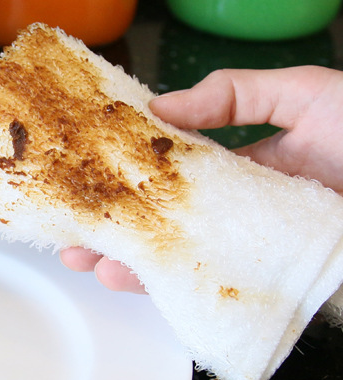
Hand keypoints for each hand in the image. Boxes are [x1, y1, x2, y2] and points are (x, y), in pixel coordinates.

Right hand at [61, 65, 342, 290]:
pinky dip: (171, 286)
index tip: (89, 175)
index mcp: (251, 165)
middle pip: (168, 219)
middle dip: (116, 224)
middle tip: (71, 229)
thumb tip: (162, 105)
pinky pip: (215, 285)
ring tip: (83, 257)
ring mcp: (256, 249)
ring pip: (182, 256)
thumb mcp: (308, 93)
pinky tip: (133, 280)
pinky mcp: (273, 282)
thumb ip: (237, 95)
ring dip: (130, 258)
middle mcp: (245, 211)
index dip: (130, 174)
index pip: (177, 170)